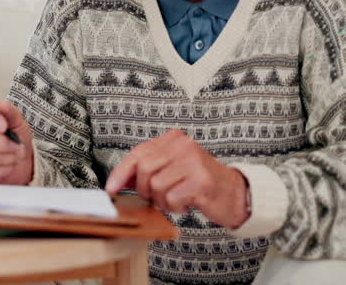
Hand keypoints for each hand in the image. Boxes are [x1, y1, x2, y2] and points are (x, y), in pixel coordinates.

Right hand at [0, 99, 33, 184]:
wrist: (21, 162)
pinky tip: (8, 165)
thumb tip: (1, 105)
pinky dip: (1, 169)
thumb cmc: (14, 139)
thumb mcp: (17, 122)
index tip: (3, 125)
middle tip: (14, 143)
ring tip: (15, 154)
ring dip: (3, 157)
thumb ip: (9, 112)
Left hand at [104, 130, 248, 228]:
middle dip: (145, 189)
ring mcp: (193, 162)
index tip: (111, 188)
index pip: (138, 153)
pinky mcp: (201, 181)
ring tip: (177, 199)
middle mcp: (183, 145)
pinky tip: (186, 203)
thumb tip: (119, 180)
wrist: (235, 194)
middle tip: (157, 197)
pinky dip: (175, 207)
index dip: (121, 172)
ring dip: (162, 201)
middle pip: (144, 169)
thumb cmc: (199, 183)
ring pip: (156, 186)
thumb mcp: (172, 169)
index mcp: (173, 139)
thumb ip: (149, 169)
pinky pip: (172, 198)